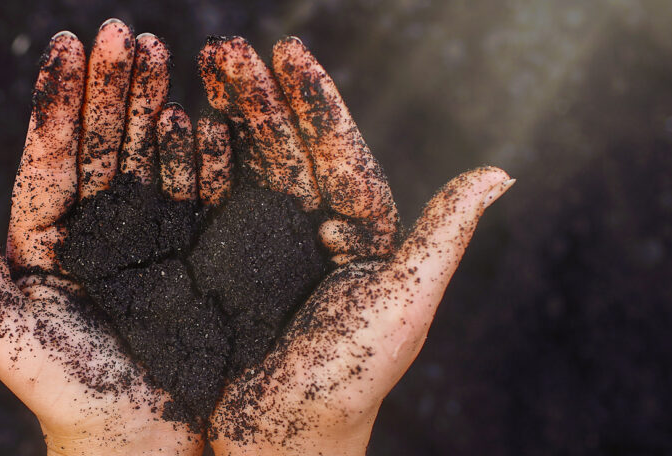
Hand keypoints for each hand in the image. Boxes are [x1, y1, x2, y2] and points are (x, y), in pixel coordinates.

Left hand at [0, 20, 203, 454]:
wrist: (137, 444)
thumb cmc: (63, 394)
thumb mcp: (2, 327)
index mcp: (46, 242)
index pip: (51, 155)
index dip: (60, 100)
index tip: (70, 44)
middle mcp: (96, 234)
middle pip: (103, 143)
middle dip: (114, 86)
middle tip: (126, 31)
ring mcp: (147, 243)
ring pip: (149, 157)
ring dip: (156, 104)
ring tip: (166, 51)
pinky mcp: (191, 260)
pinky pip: (196, 195)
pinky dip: (202, 154)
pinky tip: (206, 114)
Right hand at [197, 37, 513, 453]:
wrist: (276, 449)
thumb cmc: (347, 385)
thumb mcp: (402, 307)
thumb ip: (443, 238)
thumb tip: (501, 172)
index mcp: (362, 237)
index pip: (338, 152)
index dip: (314, 101)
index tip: (288, 50)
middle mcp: (313, 235)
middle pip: (284, 149)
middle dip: (258, 95)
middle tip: (227, 47)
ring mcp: (263, 250)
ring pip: (243, 166)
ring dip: (222, 115)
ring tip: (197, 65)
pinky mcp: (220, 270)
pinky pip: (204, 205)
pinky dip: (187, 163)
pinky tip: (171, 124)